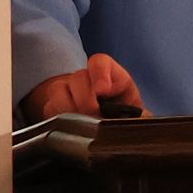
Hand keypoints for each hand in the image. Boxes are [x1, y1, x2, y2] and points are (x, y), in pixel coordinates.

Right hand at [21, 53, 143, 121]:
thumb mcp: (137, 116)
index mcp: (112, 76)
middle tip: (94, 116)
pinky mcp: (52, 106)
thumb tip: (144, 121)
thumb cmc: (124, 120)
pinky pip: (48, 108)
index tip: (103, 91)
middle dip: (85, 99)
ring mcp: (67, 90)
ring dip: (70, 109)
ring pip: (59, 91)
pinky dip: (58, 119)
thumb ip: (141, 116)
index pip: (101, 62)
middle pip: (78, 77)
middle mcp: (87, 79)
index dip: (100, 74)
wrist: (105, 128)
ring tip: (82, 125)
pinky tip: (70, 129)